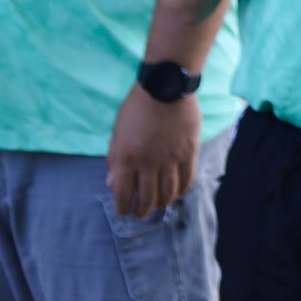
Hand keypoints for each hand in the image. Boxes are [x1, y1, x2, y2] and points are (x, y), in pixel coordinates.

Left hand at [106, 84, 201, 217]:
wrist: (165, 87)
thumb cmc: (136, 109)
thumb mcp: (117, 134)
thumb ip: (114, 160)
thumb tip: (112, 183)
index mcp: (125, 159)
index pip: (123, 195)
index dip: (124, 208)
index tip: (125, 211)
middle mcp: (147, 163)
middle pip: (147, 199)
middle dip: (142, 211)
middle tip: (141, 213)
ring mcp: (169, 159)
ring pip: (167, 193)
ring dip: (162, 203)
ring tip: (159, 204)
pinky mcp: (188, 152)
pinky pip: (187, 180)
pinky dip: (182, 191)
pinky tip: (177, 192)